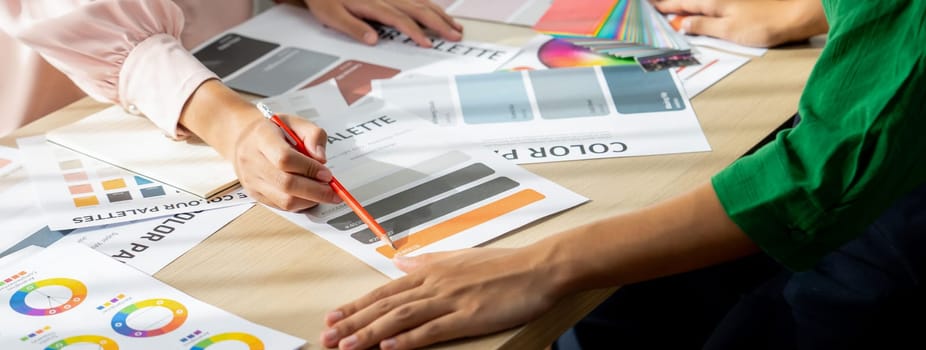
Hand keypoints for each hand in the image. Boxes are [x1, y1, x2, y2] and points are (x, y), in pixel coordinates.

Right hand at [178, 80, 339, 210]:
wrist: (247, 140)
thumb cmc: (274, 131)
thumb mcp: (296, 122)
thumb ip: (314, 135)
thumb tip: (321, 159)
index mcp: (261, 137)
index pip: (285, 158)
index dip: (309, 169)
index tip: (327, 174)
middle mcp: (251, 160)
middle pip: (286, 183)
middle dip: (315, 191)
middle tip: (333, 192)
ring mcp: (251, 180)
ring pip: (284, 200)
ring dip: (310, 200)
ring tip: (324, 193)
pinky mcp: (254, 194)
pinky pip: (281, 206)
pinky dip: (300, 204)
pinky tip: (310, 196)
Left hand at [304, 0, 462, 46]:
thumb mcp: (331, 15)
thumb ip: (353, 27)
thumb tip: (372, 39)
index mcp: (373, 3)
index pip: (400, 19)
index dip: (415, 31)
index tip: (428, 43)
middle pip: (418, 9)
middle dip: (439, 23)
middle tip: (455, 35)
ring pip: (421, 2)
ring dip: (440, 14)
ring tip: (455, 26)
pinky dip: (431, 6)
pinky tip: (440, 13)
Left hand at [320, 248, 563, 349]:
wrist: (538, 268)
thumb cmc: (504, 265)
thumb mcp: (459, 257)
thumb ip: (427, 260)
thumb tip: (400, 262)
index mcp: (432, 270)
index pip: (386, 290)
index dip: (357, 305)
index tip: (335, 316)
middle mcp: (435, 283)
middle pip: (385, 305)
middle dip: (353, 322)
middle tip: (327, 336)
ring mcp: (450, 300)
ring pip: (400, 317)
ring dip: (370, 332)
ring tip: (346, 346)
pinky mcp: (467, 316)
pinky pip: (431, 329)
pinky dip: (407, 339)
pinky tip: (388, 347)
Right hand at [652, 0, 827, 46]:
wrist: (795, 15)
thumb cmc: (764, 23)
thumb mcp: (727, 30)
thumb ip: (702, 26)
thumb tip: (682, 23)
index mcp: (712, 2)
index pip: (681, 4)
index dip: (664, 5)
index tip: (650, 6)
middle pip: (689, 0)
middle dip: (672, 3)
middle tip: (655, 6)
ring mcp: (729, 0)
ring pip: (700, 2)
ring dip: (685, 6)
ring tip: (672, 10)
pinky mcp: (739, 5)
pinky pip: (711, 5)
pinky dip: (700, 8)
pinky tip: (699, 13)